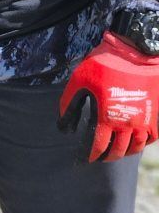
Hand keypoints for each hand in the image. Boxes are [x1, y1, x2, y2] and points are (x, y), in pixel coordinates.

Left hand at [58, 32, 158, 161]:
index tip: (84, 160)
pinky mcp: (154, 113)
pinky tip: (136, 142)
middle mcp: (127, 124)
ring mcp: (143, 120)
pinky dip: (143, 144)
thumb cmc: (104, 64)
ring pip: (136, 147)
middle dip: (107, 157)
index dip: (90, 156)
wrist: (134, 52)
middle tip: (99, 158)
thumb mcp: (80, 81)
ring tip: (117, 152)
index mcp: (107, 118)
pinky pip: (151, 137)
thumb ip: (69, 104)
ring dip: (125, 153)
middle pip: (118, 151)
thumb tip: (63, 125)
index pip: (98, 146)